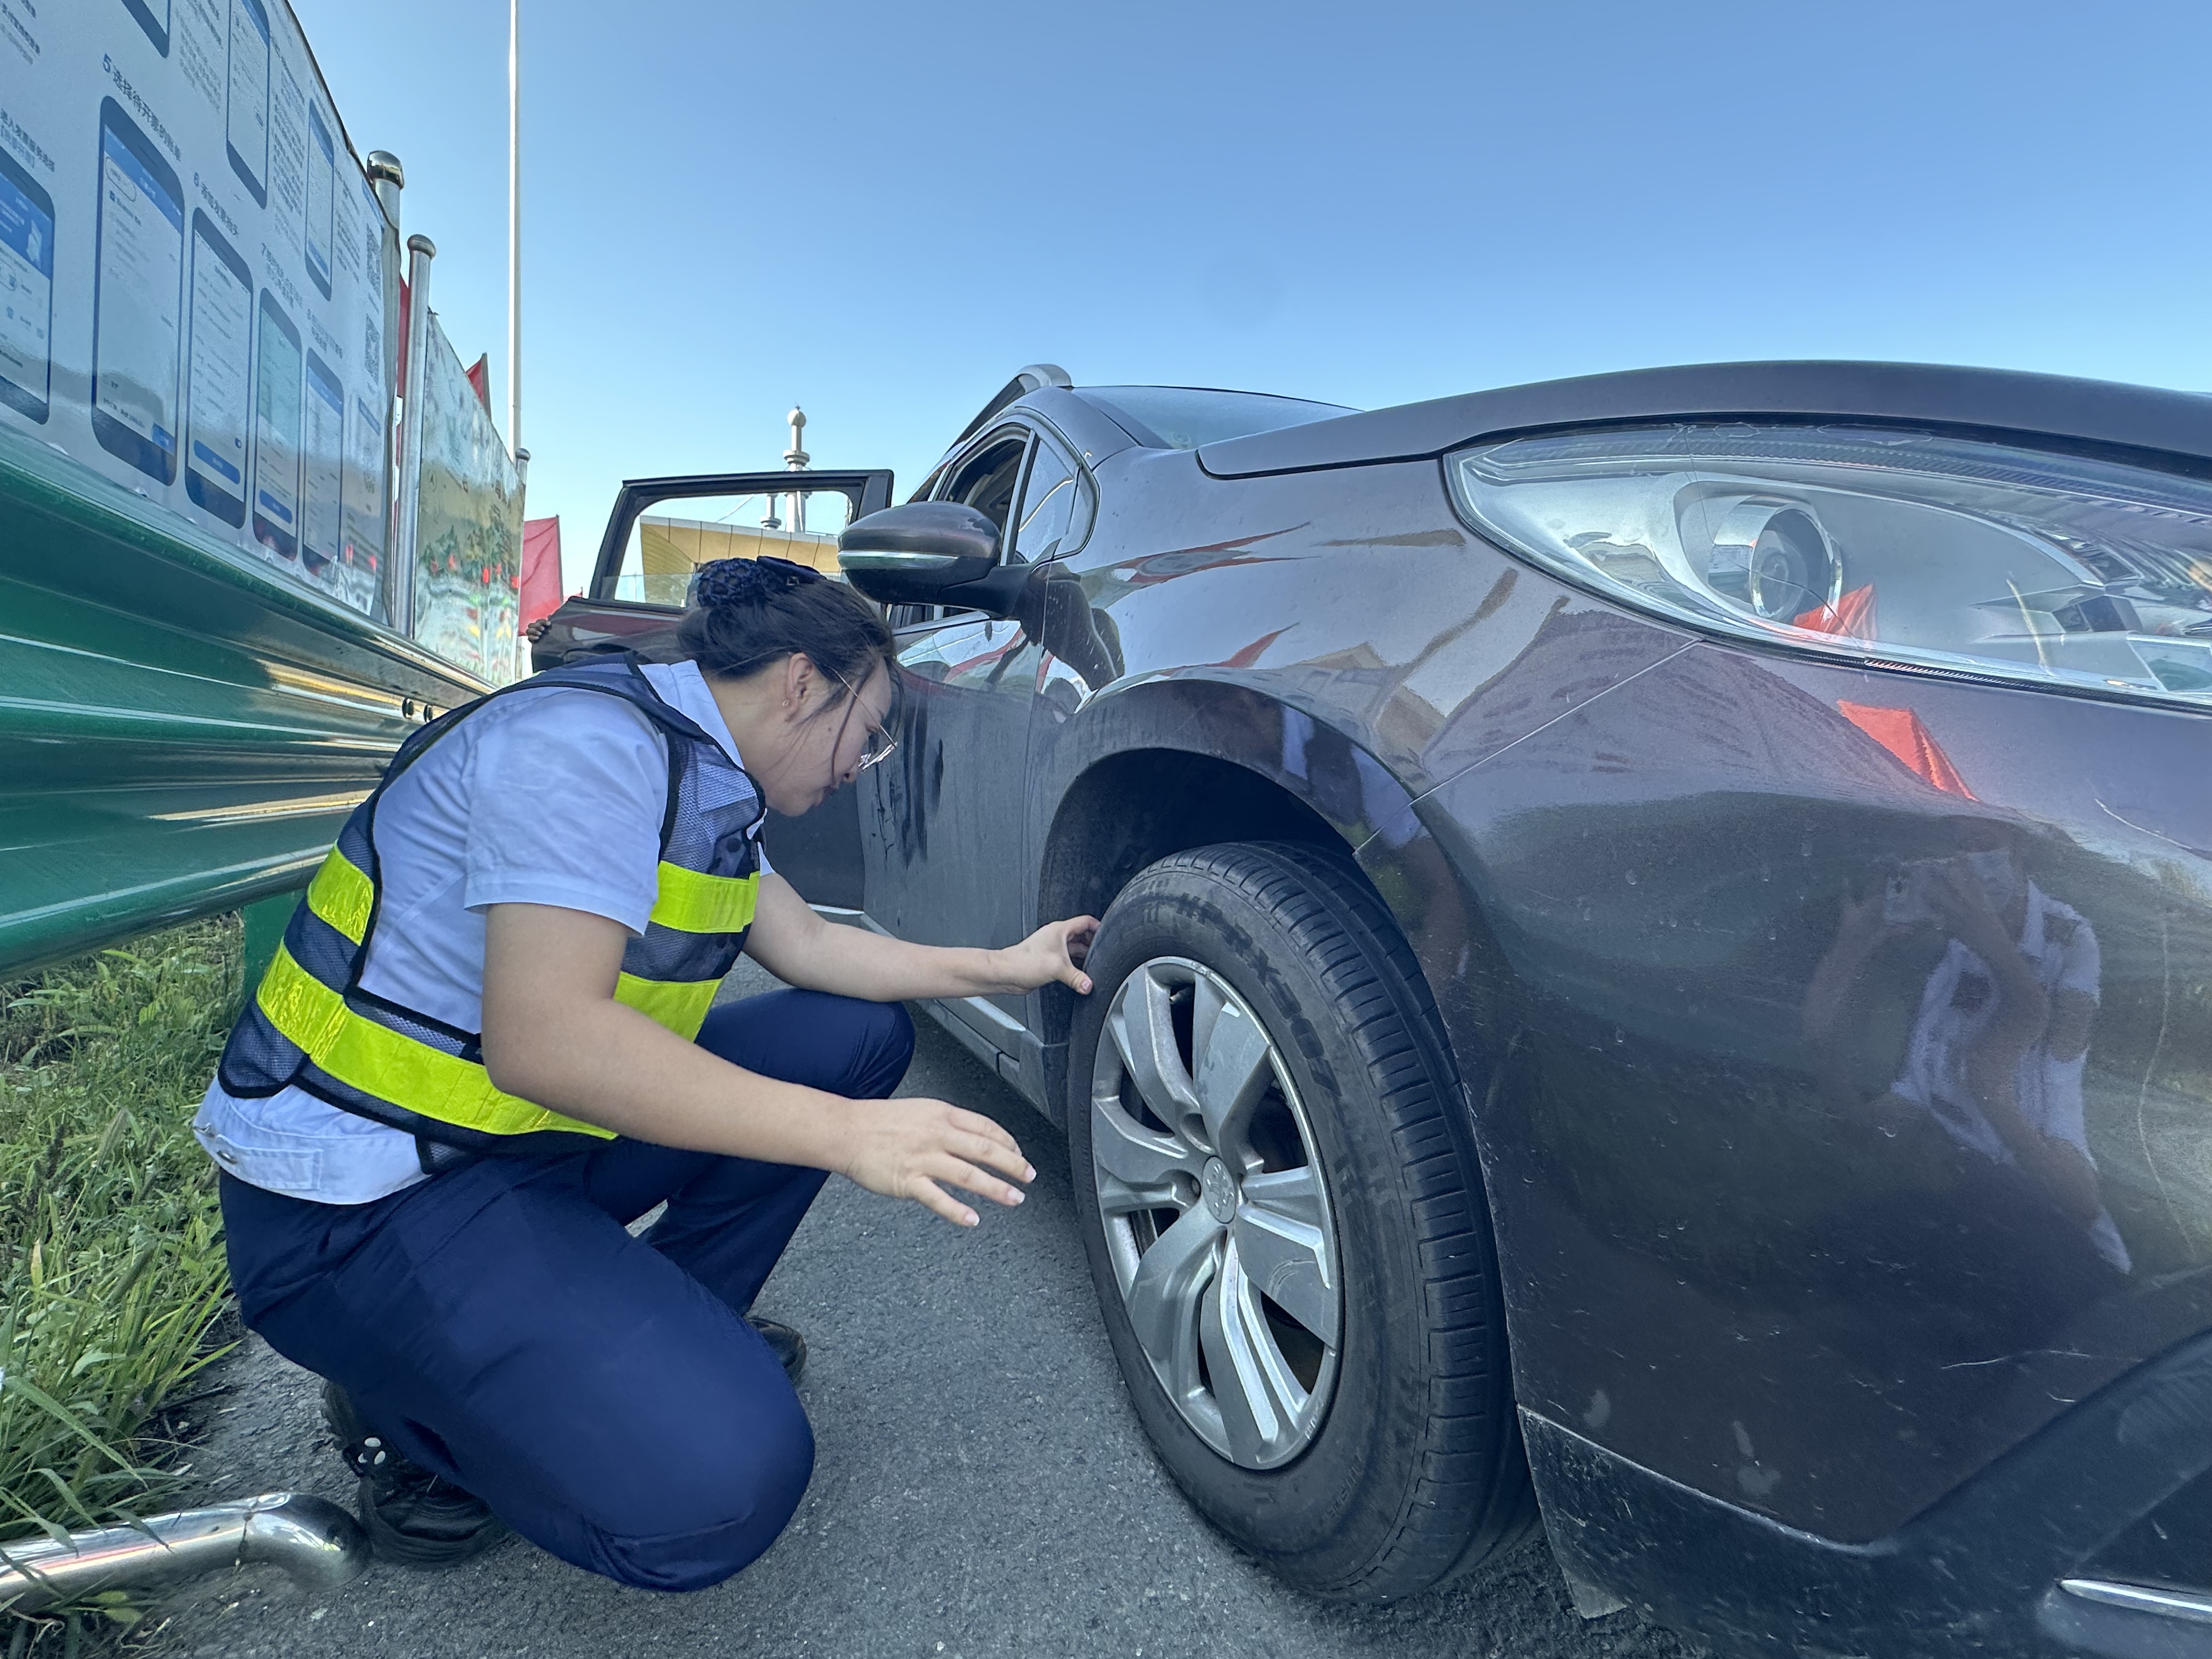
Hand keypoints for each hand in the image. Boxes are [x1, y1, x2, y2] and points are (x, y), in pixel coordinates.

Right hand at [523, 616, 551, 641]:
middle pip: (531, 625)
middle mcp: (534, 628)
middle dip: (537, 626)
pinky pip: (528, 638)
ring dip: (534, 631)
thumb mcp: (553, 627)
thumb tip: (549, 616)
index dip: (543, 621)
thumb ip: (550, 621)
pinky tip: (538, 637)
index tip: (549, 623)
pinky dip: (532, 637)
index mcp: (539, 624)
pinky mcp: (532, 640)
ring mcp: (532, 634)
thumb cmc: (553, 633)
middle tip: (543, 629)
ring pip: (528, 631)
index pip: (538, 621)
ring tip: (540, 633)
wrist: (553, 642)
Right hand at [838, 1096, 1035, 1227]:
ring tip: (1014, 1198)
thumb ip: (948, 1124)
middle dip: (1013, 1165)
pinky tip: (973, 1219)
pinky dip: (957, 1211)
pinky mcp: (908, 1181)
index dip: (1008, 1142)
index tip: (1019, 1154)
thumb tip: (974, 1138)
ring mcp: (923, 1158)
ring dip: (996, 1188)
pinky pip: (938, 1198)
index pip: (986, 1127)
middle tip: (1029, 1176)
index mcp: (942, 1115)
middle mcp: (937, 1135)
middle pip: (985, 1150)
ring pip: (968, 1174)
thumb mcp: (922, 1111)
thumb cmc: (879, 1122)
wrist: (846, 1131)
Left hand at [993, 916, 1099, 995]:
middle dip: (1093, 944)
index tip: (1109, 935)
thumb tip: (1089, 985)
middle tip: (1103, 954)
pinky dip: (1076, 966)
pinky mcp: (1049, 962)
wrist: (1007, 973)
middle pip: (1082, 936)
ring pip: (1075, 950)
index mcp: (1060, 930)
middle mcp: (1057, 938)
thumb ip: (1076, 977)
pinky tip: (1080, 975)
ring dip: (1084, 957)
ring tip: (1095, 965)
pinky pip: (1068, 961)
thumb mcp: (1057, 968)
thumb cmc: (1024, 962)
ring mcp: (1053, 949)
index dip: (1099, 927)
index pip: (1086, 922)